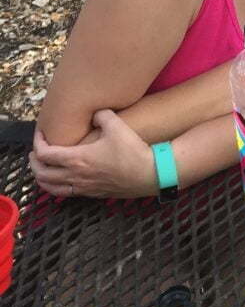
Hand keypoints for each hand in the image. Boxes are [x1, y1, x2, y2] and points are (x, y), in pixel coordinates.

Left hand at [30, 110, 155, 198]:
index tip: (40, 134)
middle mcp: (75, 175)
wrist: (148, 173)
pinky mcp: (92, 194)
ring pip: (50, 187)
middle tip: (36, 152)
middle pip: (42, 173)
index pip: (45, 154)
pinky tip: (62, 180)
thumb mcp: (118, 126)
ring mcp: (83, 187)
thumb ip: (102, 115)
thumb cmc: (132, 151)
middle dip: (34, 162)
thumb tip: (95, 113)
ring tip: (43, 169)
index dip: (38, 143)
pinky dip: (56, 187)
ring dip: (42, 178)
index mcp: (77, 159)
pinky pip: (65, 193)